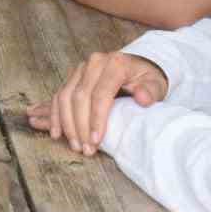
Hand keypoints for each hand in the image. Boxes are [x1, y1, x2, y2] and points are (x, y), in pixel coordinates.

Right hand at [27, 52, 167, 155]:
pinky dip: (54, 115)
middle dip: (80, 126)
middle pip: (79, 96)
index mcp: (115, 64)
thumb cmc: (146, 79)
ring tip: (74, 145)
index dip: (96, 119)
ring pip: (64, 96)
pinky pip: (58, 96)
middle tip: (85, 149)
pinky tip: (56, 132)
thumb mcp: (156, 83)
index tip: (96, 141)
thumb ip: (151, 91)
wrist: (137, 66)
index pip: (100, 94)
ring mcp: (80, 69)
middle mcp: (94, 63)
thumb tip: (142, 98)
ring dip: (66, 124)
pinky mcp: (72, 77)